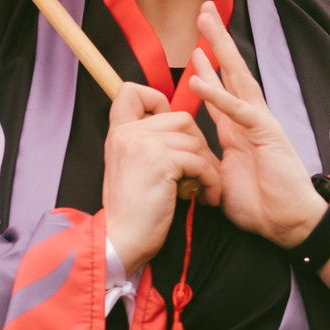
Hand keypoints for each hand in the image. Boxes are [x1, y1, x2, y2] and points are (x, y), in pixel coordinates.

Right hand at [104, 82, 219, 273]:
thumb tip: (180, 129)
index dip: (158, 100)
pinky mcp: (161, 161)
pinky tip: (205, 197)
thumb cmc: (134, 210)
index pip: (132, 91)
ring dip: (207, 166)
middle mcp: (128, 132)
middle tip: (199, 171)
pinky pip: (200, 161)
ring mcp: (143, 144)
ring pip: (194, 140)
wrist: (121, 239)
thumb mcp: (132, 166)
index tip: (170, 131)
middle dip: (198, 145)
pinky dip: (210, 180)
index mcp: (119, 132)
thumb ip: (147, 143)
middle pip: (181, 118)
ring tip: (203, 187)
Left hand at [187, 1, 329, 253]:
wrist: (289, 222)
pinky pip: (239, 111)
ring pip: (238, 78)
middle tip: (203, 11)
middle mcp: (251, 119)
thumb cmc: (261, 205)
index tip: (194, 48)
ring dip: (220, 49)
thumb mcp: (222, 180)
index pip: (221, 90)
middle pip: (231, 71)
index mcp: (240, 130)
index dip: (207, 68)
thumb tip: (187, 160)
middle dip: (216, 41)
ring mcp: (260, 123)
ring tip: (205, 24)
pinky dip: (218, 96)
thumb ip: (207, 163)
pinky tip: (199, 80)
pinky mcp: (266, 134)